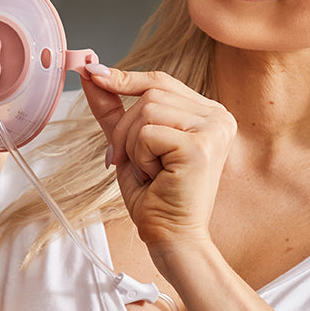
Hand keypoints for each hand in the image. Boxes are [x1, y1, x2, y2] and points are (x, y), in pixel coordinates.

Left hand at [81, 67, 235, 252]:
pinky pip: (148, 133)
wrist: (171, 237)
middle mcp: (218, 116)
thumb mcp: (130, 144)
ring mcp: (214, 129)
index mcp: (207, 113)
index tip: (92, 73)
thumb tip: (91, 73)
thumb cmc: (156, 196)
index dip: (126, 78)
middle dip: (125, 128)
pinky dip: (139, 157)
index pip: (161, 81)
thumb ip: (114, 110)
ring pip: (147, 110)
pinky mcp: (201, 146)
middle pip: (151, 93)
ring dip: (132, 145)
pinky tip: (156, 176)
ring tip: (149, 171)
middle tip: (127, 161)